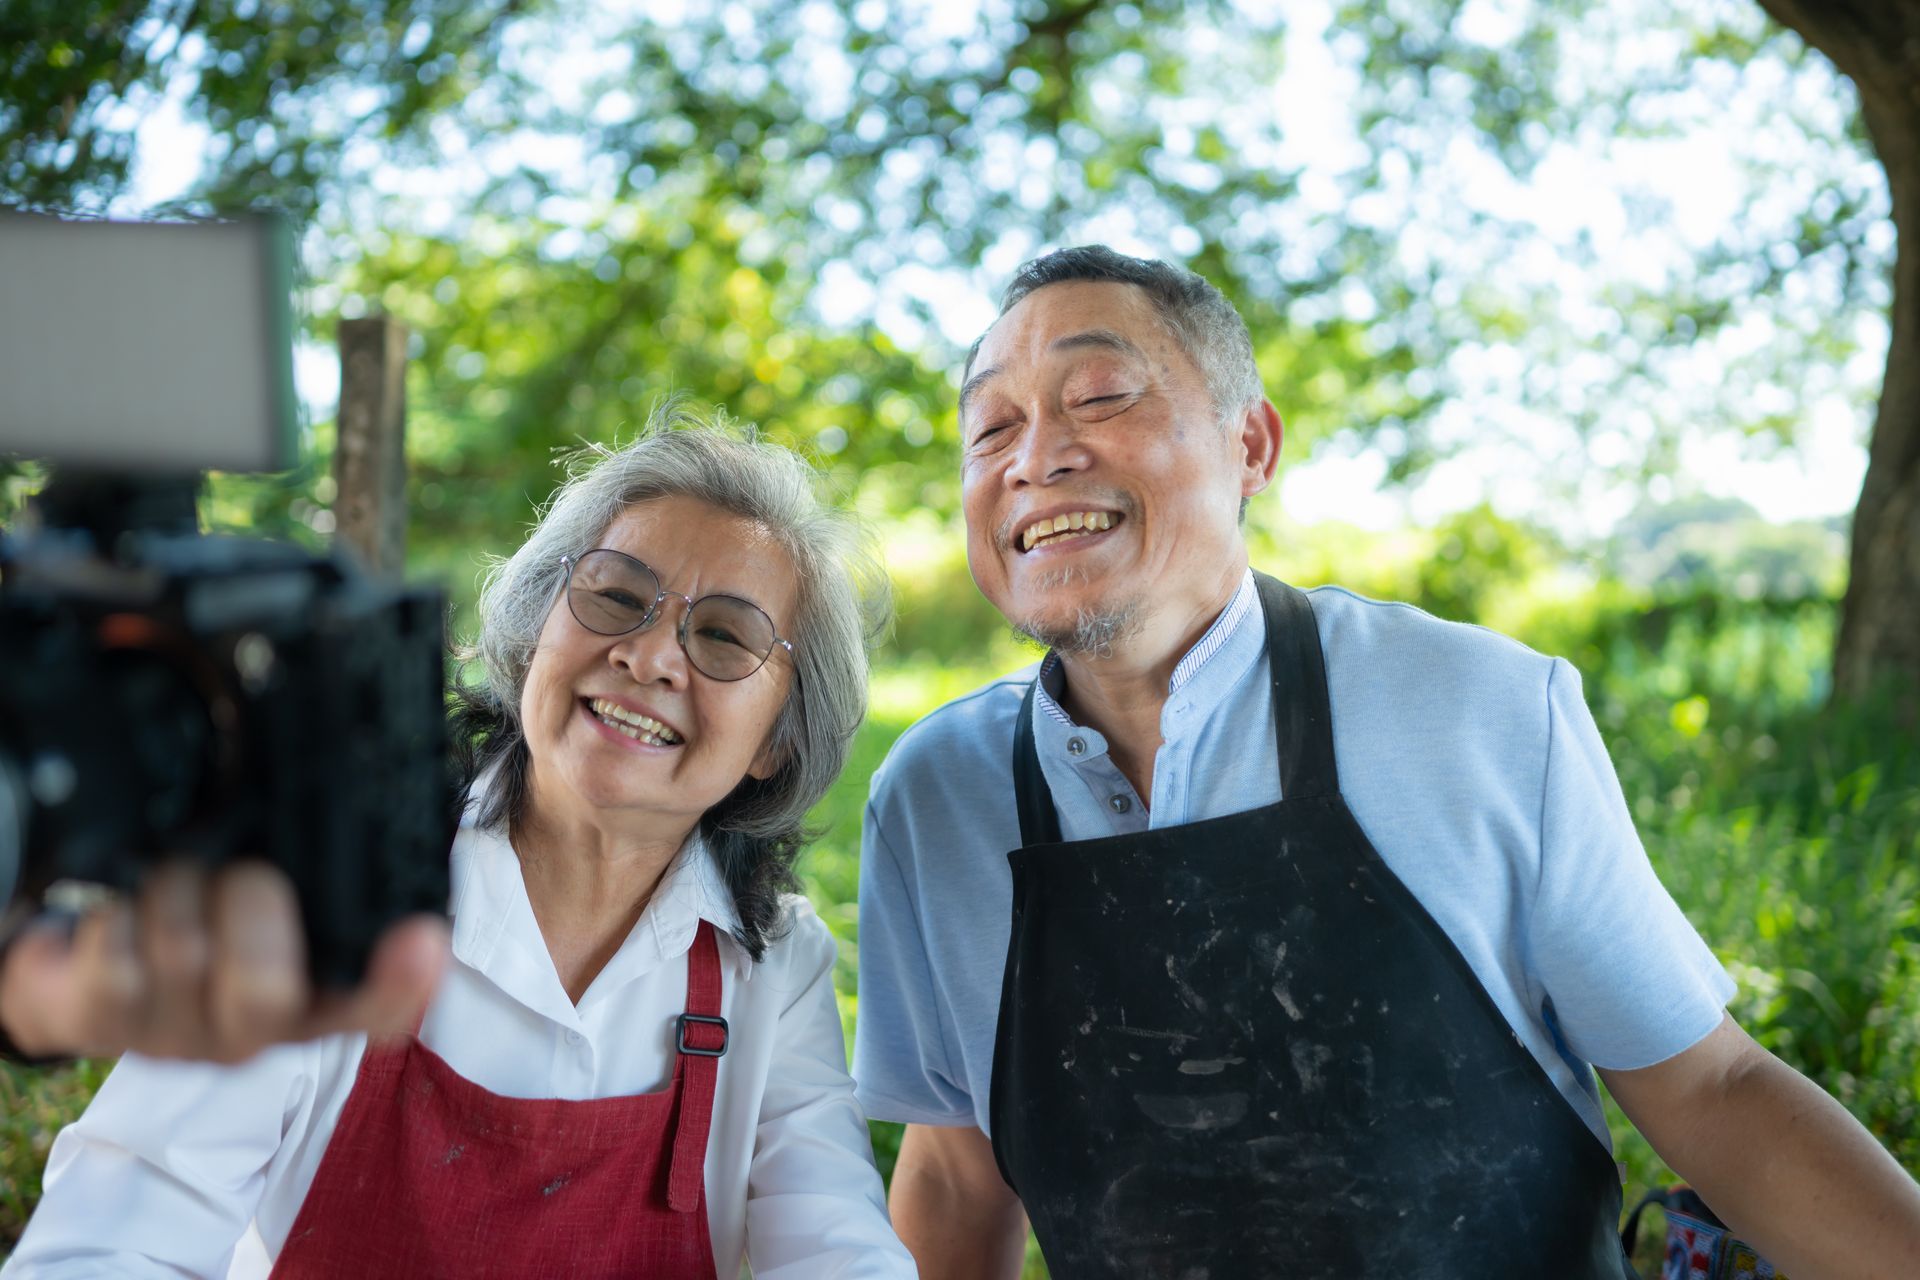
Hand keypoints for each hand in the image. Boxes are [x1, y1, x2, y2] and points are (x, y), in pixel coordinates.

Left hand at [0, 861, 448, 1062]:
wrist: (97, 947)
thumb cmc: (207, 892)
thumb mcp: (275, 867)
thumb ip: (317, 844)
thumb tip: (349, 752)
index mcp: (318, 991)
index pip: (378, 1007)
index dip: (402, 981)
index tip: (420, 938)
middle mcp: (256, 1029)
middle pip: (264, 991)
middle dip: (249, 902)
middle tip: (241, 866)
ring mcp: (179, 1038)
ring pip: (182, 956)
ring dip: (174, 888)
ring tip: (174, 873)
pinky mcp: (107, 1029)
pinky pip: (114, 965)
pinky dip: (120, 915)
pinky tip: (127, 908)